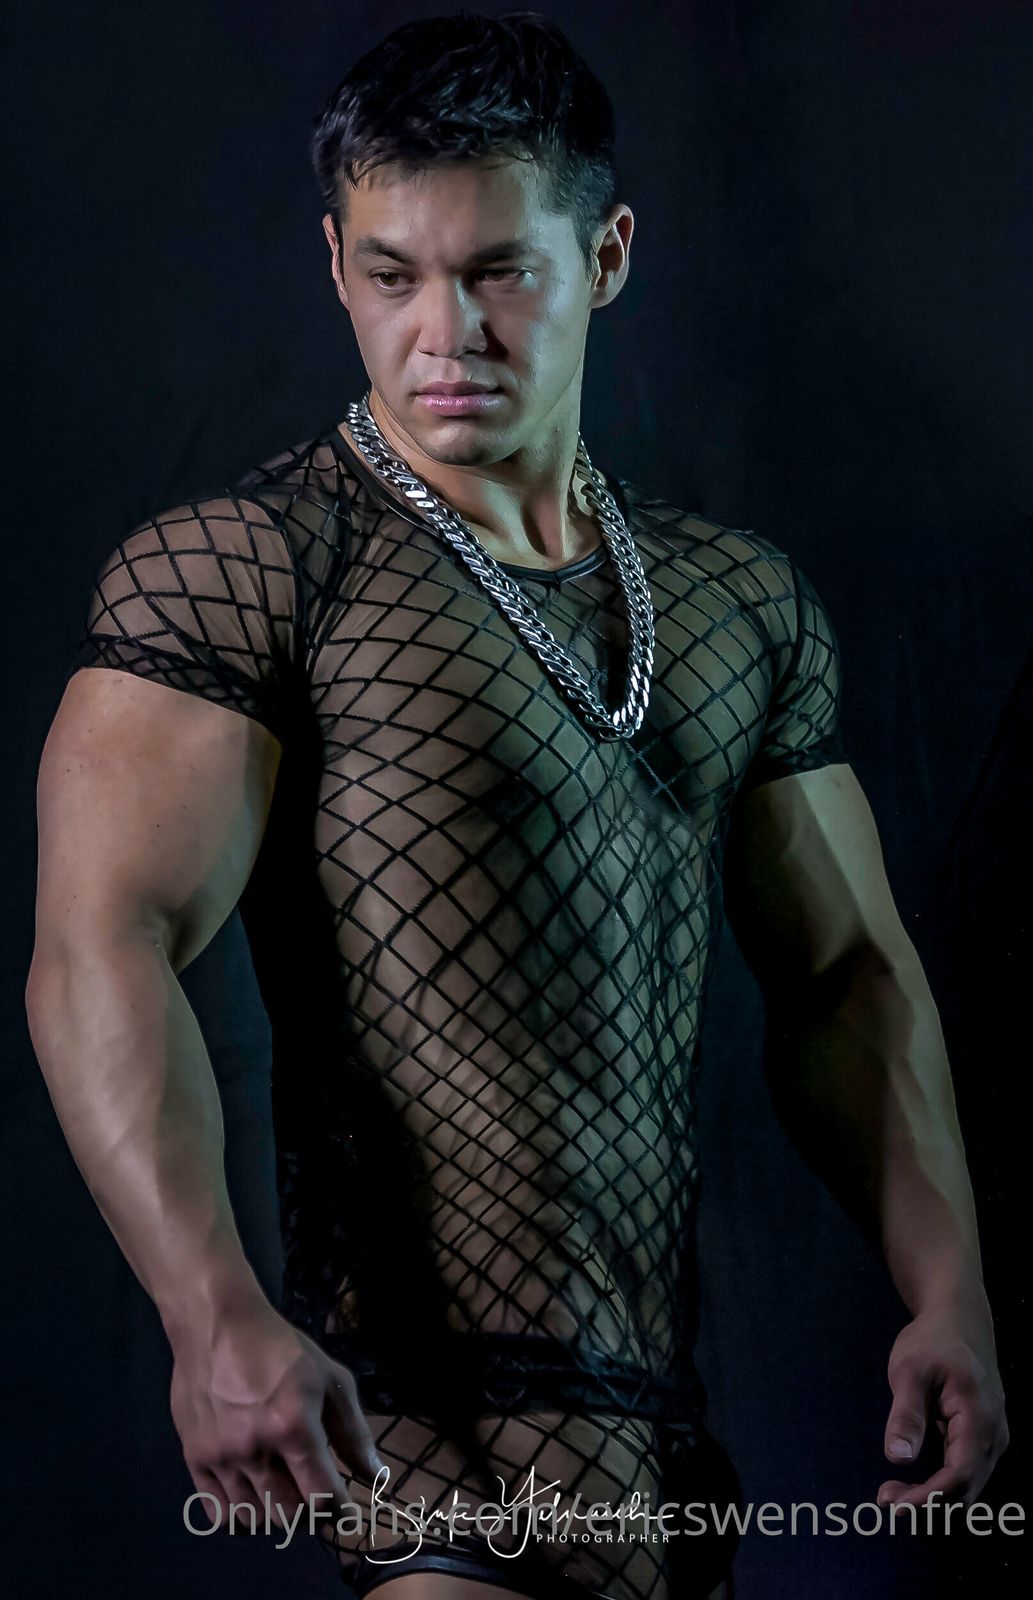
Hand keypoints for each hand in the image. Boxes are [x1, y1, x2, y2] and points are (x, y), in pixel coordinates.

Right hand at [169, 1294, 384, 1532]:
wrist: (217, 1325)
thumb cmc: (280, 1348)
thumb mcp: (329, 1379)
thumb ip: (353, 1432)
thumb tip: (375, 1477)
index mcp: (292, 1426)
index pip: (321, 1497)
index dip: (339, 1510)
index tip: (345, 1510)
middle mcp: (254, 1448)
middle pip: (288, 1515)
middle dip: (310, 1514)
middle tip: (315, 1496)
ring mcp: (220, 1456)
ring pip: (254, 1519)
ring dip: (276, 1515)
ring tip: (285, 1494)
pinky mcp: (194, 1457)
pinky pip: (218, 1513)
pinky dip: (240, 1516)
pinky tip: (253, 1496)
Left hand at [877, 1300, 1007, 1511]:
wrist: (958, 1320)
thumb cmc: (932, 1341)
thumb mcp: (910, 1370)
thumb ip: (906, 1414)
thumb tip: (898, 1458)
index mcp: (978, 1417)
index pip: (960, 1474)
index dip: (929, 1497)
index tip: (894, 1505)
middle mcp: (994, 1434)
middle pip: (966, 1488)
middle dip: (928, 1502)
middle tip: (884, 1497)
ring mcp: (993, 1437)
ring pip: (968, 1485)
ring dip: (934, 1496)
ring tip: (893, 1491)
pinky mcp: (983, 1437)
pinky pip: (966, 1471)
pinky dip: (942, 1484)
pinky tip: (913, 1481)